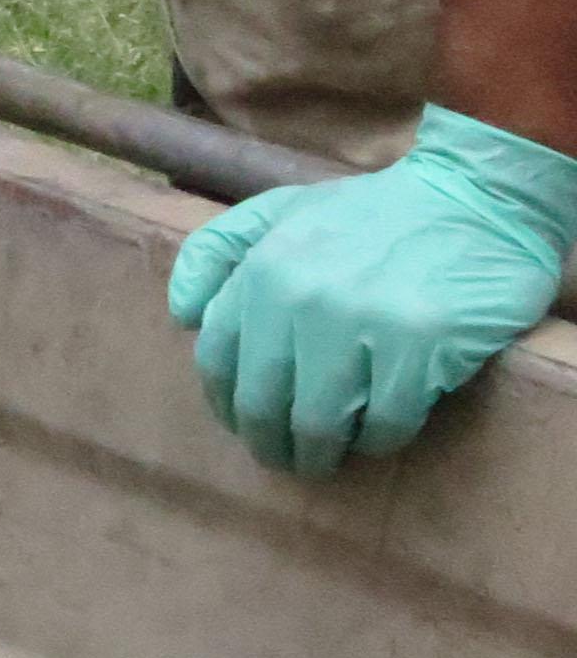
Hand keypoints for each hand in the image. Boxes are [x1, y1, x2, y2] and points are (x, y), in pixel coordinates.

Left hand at [167, 106, 576, 476]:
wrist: (475, 198)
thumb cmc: (373, 212)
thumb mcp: (280, 210)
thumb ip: (217, 251)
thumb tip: (182, 315)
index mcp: (261, 268)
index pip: (218, 360)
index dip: (226, 404)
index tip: (241, 425)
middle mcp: (300, 298)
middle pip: (262, 402)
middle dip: (269, 443)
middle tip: (286, 459)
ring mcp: (359, 323)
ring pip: (318, 423)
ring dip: (319, 453)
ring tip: (328, 458)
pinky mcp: (418, 347)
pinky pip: (384, 423)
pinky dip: (377, 439)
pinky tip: (379, 433)